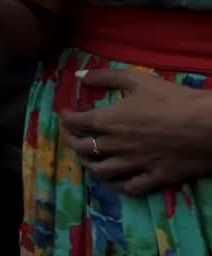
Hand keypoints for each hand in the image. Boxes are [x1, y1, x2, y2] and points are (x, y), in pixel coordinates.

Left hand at [61, 68, 211, 195]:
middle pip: (82, 149)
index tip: (65, 114)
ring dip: (89, 165)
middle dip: (71, 141)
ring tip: (88, 158)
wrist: (209, 126)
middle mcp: (116, 146)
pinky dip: (117, 185)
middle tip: (71, 135)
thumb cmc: (173, 99)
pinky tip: (116, 180)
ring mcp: (134, 164)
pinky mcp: (155, 177)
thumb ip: (106, 77)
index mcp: (108, 121)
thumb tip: (78, 76)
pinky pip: (129, 187)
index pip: (75, 123)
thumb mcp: (138, 80)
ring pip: (101, 171)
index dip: (65, 119)